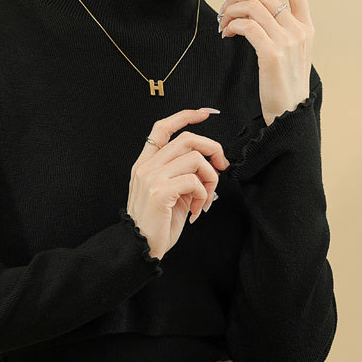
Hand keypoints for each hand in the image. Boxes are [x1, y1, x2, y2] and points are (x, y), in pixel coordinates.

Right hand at [125, 108, 229, 260]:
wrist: (140, 248)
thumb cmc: (157, 224)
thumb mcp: (170, 194)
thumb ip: (183, 175)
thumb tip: (210, 164)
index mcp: (145, 164)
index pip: (162, 128)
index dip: (185, 116)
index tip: (205, 113)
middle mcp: (146, 167)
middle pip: (187, 140)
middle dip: (213, 150)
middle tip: (221, 167)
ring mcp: (152, 178)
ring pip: (196, 160)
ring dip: (211, 180)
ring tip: (205, 199)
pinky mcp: (160, 191)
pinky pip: (194, 181)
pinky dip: (203, 195)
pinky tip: (197, 210)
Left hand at [217, 0, 314, 125]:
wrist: (290, 114)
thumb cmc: (284, 86)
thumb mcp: (292, 54)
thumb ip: (283, 32)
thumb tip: (257, 15)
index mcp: (307, 27)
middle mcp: (300, 31)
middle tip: (225, 10)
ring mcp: (288, 42)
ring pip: (253, 7)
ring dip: (231, 11)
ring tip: (223, 25)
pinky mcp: (272, 55)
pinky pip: (247, 26)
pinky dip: (233, 25)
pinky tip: (227, 34)